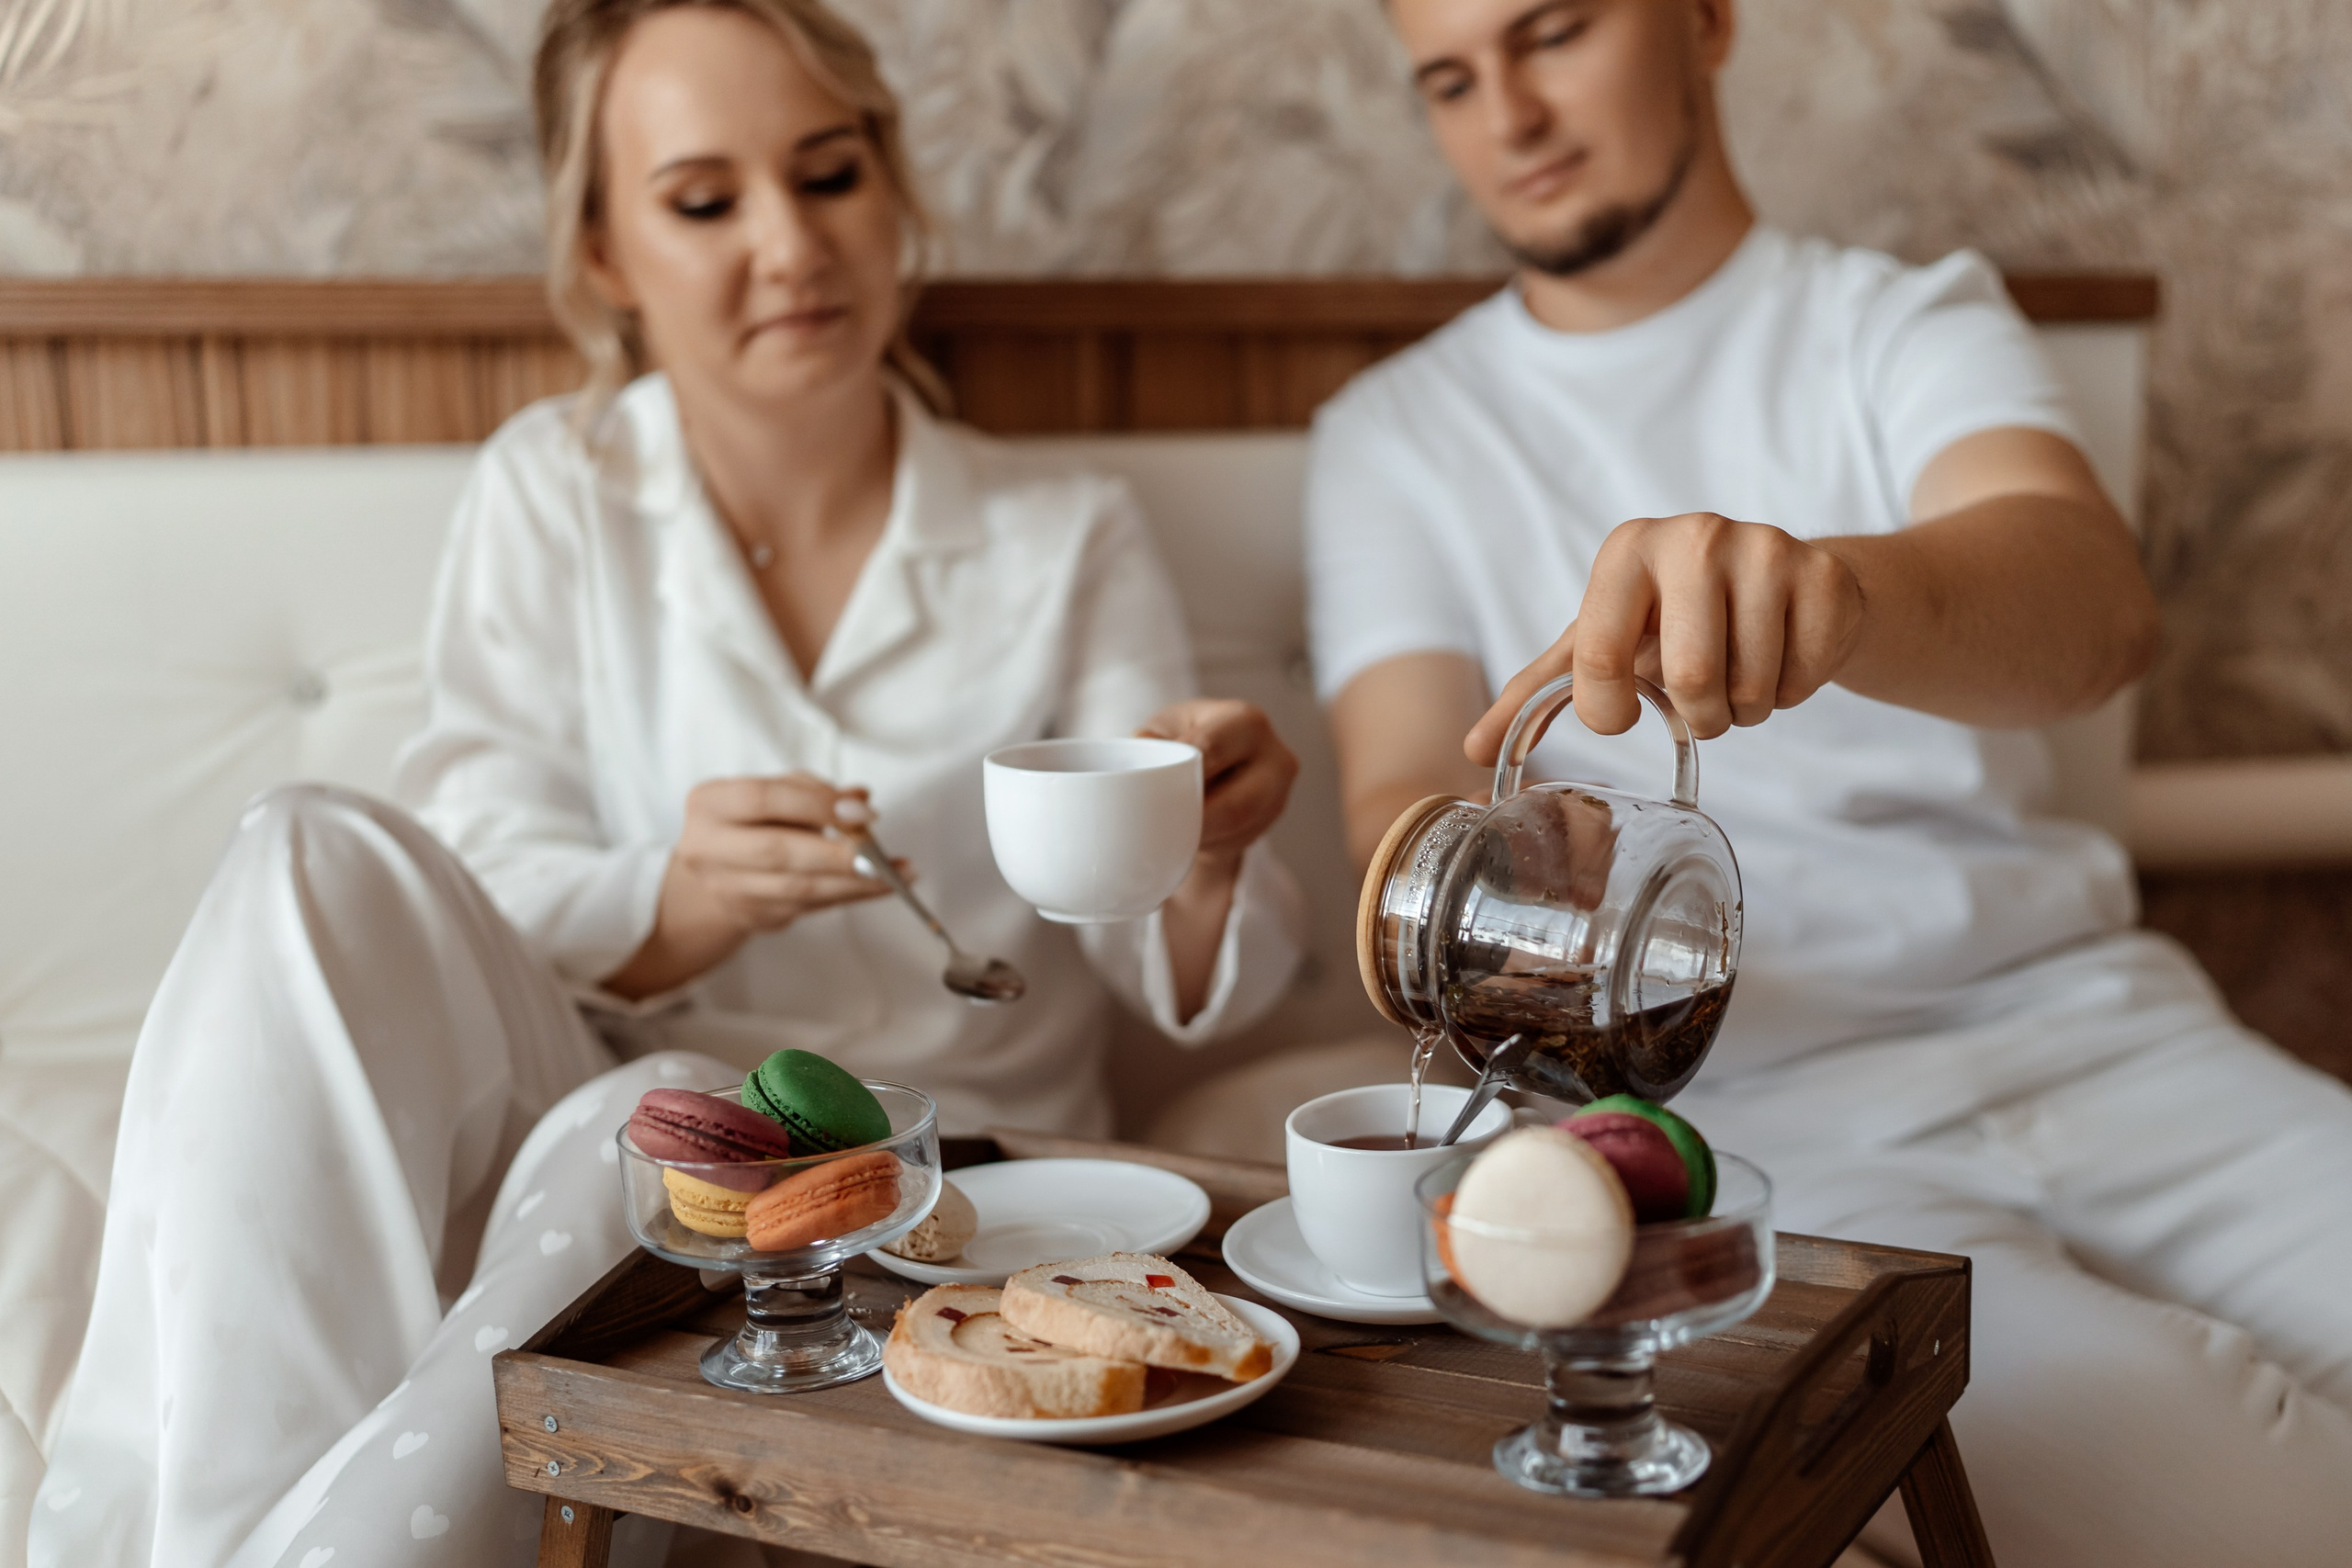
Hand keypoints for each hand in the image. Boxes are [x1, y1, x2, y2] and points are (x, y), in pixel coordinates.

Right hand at [604, 774, 896, 998]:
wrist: (716, 869)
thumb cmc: (754, 818)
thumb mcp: (775, 790)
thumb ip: (814, 790)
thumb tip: (860, 799)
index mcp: (709, 804)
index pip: (762, 799)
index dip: (815, 804)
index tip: (863, 811)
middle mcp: (707, 849)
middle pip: (776, 853)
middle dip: (834, 854)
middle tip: (877, 854)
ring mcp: (728, 889)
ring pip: (797, 889)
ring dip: (853, 883)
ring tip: (897, 874)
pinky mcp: (753, 917)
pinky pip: (810, 907)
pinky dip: (851, 896)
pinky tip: (883, 886)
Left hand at [1138, 699, 1297, 1022]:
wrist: (1221, 760)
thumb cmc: (1182, 739)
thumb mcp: (1162, 731)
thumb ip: (1145, 748)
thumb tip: (1111, 781)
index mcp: (1245, 721)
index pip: (1216, 749)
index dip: (1188, 775)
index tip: (1158, 796)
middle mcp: (1274, 756)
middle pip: (1239, 803)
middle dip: (1197, 822)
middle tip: (1162, 834)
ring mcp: (1279, 793)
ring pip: (1241, 829)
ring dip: (1202, 839)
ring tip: (1171, 841)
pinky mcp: (1272, 822)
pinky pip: (1240, 843)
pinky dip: (1211, 845)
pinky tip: (1189, 843)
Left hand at [1466, 512, 1864, 761]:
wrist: (1780, 583)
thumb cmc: (1673, 619)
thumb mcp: (1601, 643)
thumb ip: (1537, 694)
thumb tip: (1473, 749)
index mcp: (1626, 549)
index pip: (1598, 658)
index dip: (1609, 711)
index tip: (1624, 711)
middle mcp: (1694, 534)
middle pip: (1687, 676)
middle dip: (1695, 716)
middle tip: (1699, 699)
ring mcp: (1767, 547)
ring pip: (1749, 686)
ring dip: (1744, 709)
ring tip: (1739, 675)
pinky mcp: (1825, 575)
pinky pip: (1803, 679)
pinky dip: (1790, 693)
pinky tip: (1781, 657)